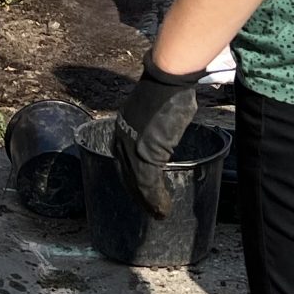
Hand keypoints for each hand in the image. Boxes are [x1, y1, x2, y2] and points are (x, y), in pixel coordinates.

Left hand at [110, 58, 205, 218]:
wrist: (168, 79)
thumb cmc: (170, 89)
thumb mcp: (160, 110)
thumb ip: (159, 126)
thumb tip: (169, 131)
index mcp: (124, 125)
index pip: (123, 160)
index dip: (132, 178)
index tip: (141, 191)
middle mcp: (122, 137)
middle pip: (127, 174)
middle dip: (137, 195)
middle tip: (149, 210)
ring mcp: (131, 146)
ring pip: (137, 183)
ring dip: (149, 202)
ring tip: (158, 214)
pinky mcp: (145, 152)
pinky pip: (147, 182)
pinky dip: (156, 199)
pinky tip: (163, 208)